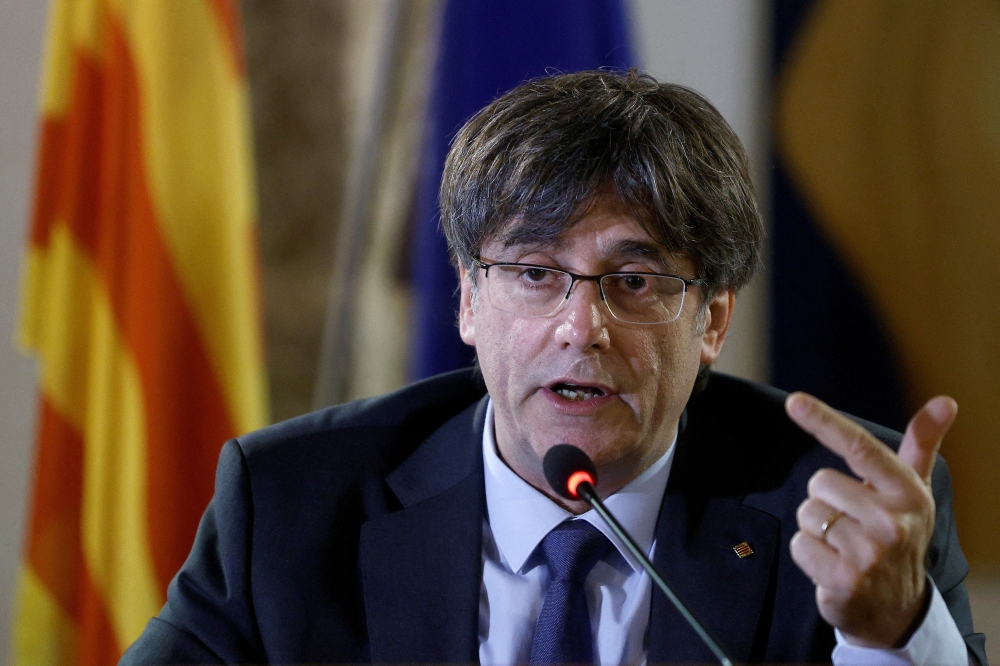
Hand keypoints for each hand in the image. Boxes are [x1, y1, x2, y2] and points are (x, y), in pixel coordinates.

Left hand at [784, 392, 957, 647]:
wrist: (897, 609)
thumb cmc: (898, 536)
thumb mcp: (912, 491)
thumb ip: (921, 444)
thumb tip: (945, 400)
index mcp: (908, 493)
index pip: (860, 448)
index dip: (825, 421)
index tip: (794, 401)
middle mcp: (893, 522)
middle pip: (819, 483)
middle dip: (825, 500)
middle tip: (851, 522)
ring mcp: (870, 554)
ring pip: (807, 514)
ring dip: (815, 528)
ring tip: (842, 545)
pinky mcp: (844, 580)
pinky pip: (799, 545)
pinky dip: (807, 554)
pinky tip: (831, 565)